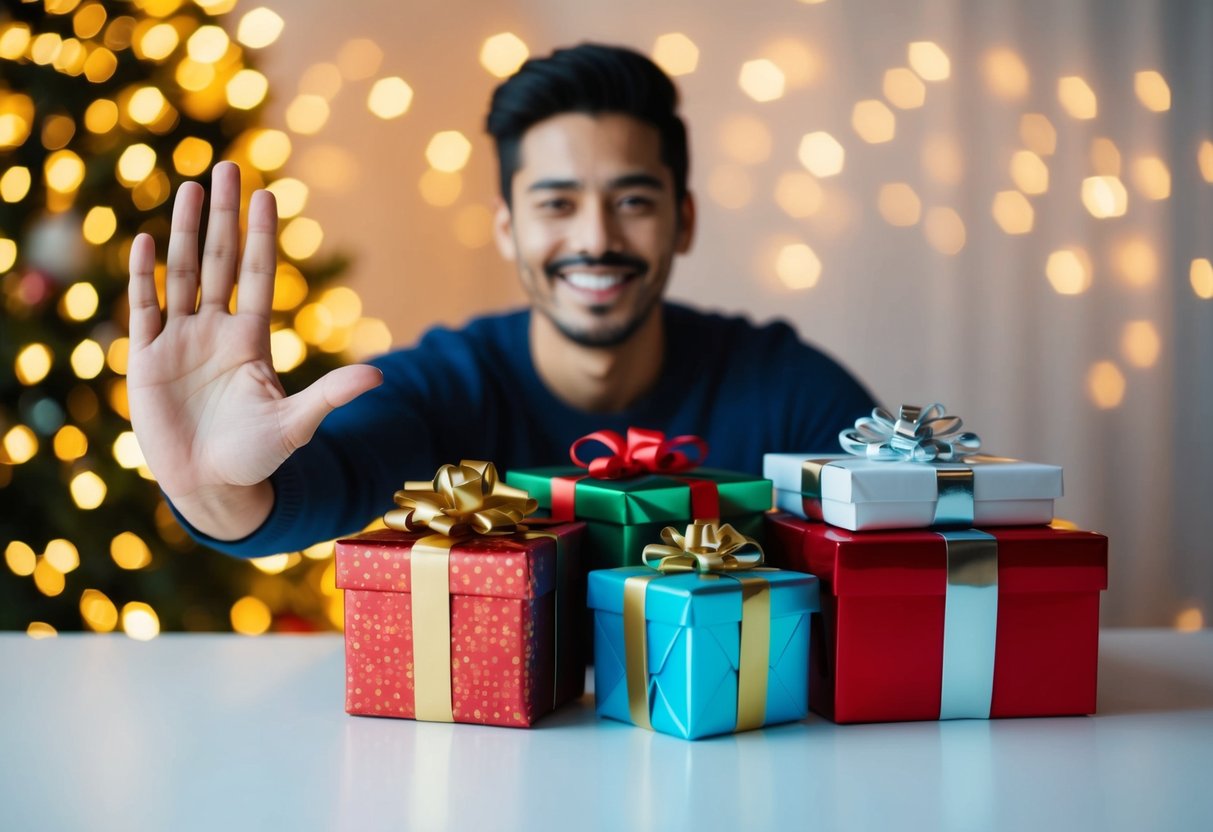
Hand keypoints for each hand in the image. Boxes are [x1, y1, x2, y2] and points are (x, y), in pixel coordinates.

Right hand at [127, 162, 381, 538]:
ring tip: (189, 186)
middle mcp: (216, 330)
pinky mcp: (147, 359)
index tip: (268, 193)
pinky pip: (144, 307)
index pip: (257, 275)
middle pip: (219, 260)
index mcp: (252, 339)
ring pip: (182, 273)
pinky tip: (146, 239)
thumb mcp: (297, 424)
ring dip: (185, 231)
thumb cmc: (256, 456)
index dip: (261, 235)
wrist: (210, 486)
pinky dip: (144, 275)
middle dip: (223, 215)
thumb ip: (331, 395)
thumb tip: (380, 377)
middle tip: (228, 166)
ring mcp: (180, 340)